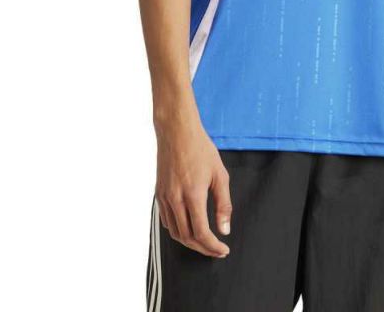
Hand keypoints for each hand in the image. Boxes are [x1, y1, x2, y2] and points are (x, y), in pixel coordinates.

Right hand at [154, 120, 231, 257]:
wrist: (177, 132)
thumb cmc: (200, 149)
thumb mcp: (219, 174)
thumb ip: (223, 204)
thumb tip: (225, 229)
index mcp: (192, 195)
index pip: (201, 233)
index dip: (212, 247)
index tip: (223, 250)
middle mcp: (175, 199)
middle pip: (187, 237)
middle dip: (203, 248)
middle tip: (216, 251)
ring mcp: (164, 198)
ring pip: (174, 232)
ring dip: (189, 242)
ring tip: (204, 242)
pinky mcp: (158, 194)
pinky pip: (166, 221)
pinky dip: (177, 231)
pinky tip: (188, 228)